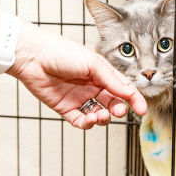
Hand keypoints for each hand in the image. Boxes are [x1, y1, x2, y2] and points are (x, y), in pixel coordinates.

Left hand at [7, 20, 146, 128]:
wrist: (33, 57)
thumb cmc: (62, 52)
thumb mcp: (92, 63)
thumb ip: (111, 79)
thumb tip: (129, 93)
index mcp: (101, 73)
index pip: (122, 88)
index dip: (133, 99)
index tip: (142, 109)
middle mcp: (92, 86)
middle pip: (112, 103)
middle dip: (118, 109)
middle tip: (118, 111)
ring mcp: (79, 98)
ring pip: (98, 114)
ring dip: (103, 117)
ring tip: (101, 115)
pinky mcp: (66, 108)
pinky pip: (81, 120)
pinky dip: (88, 123)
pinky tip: (90, 119)